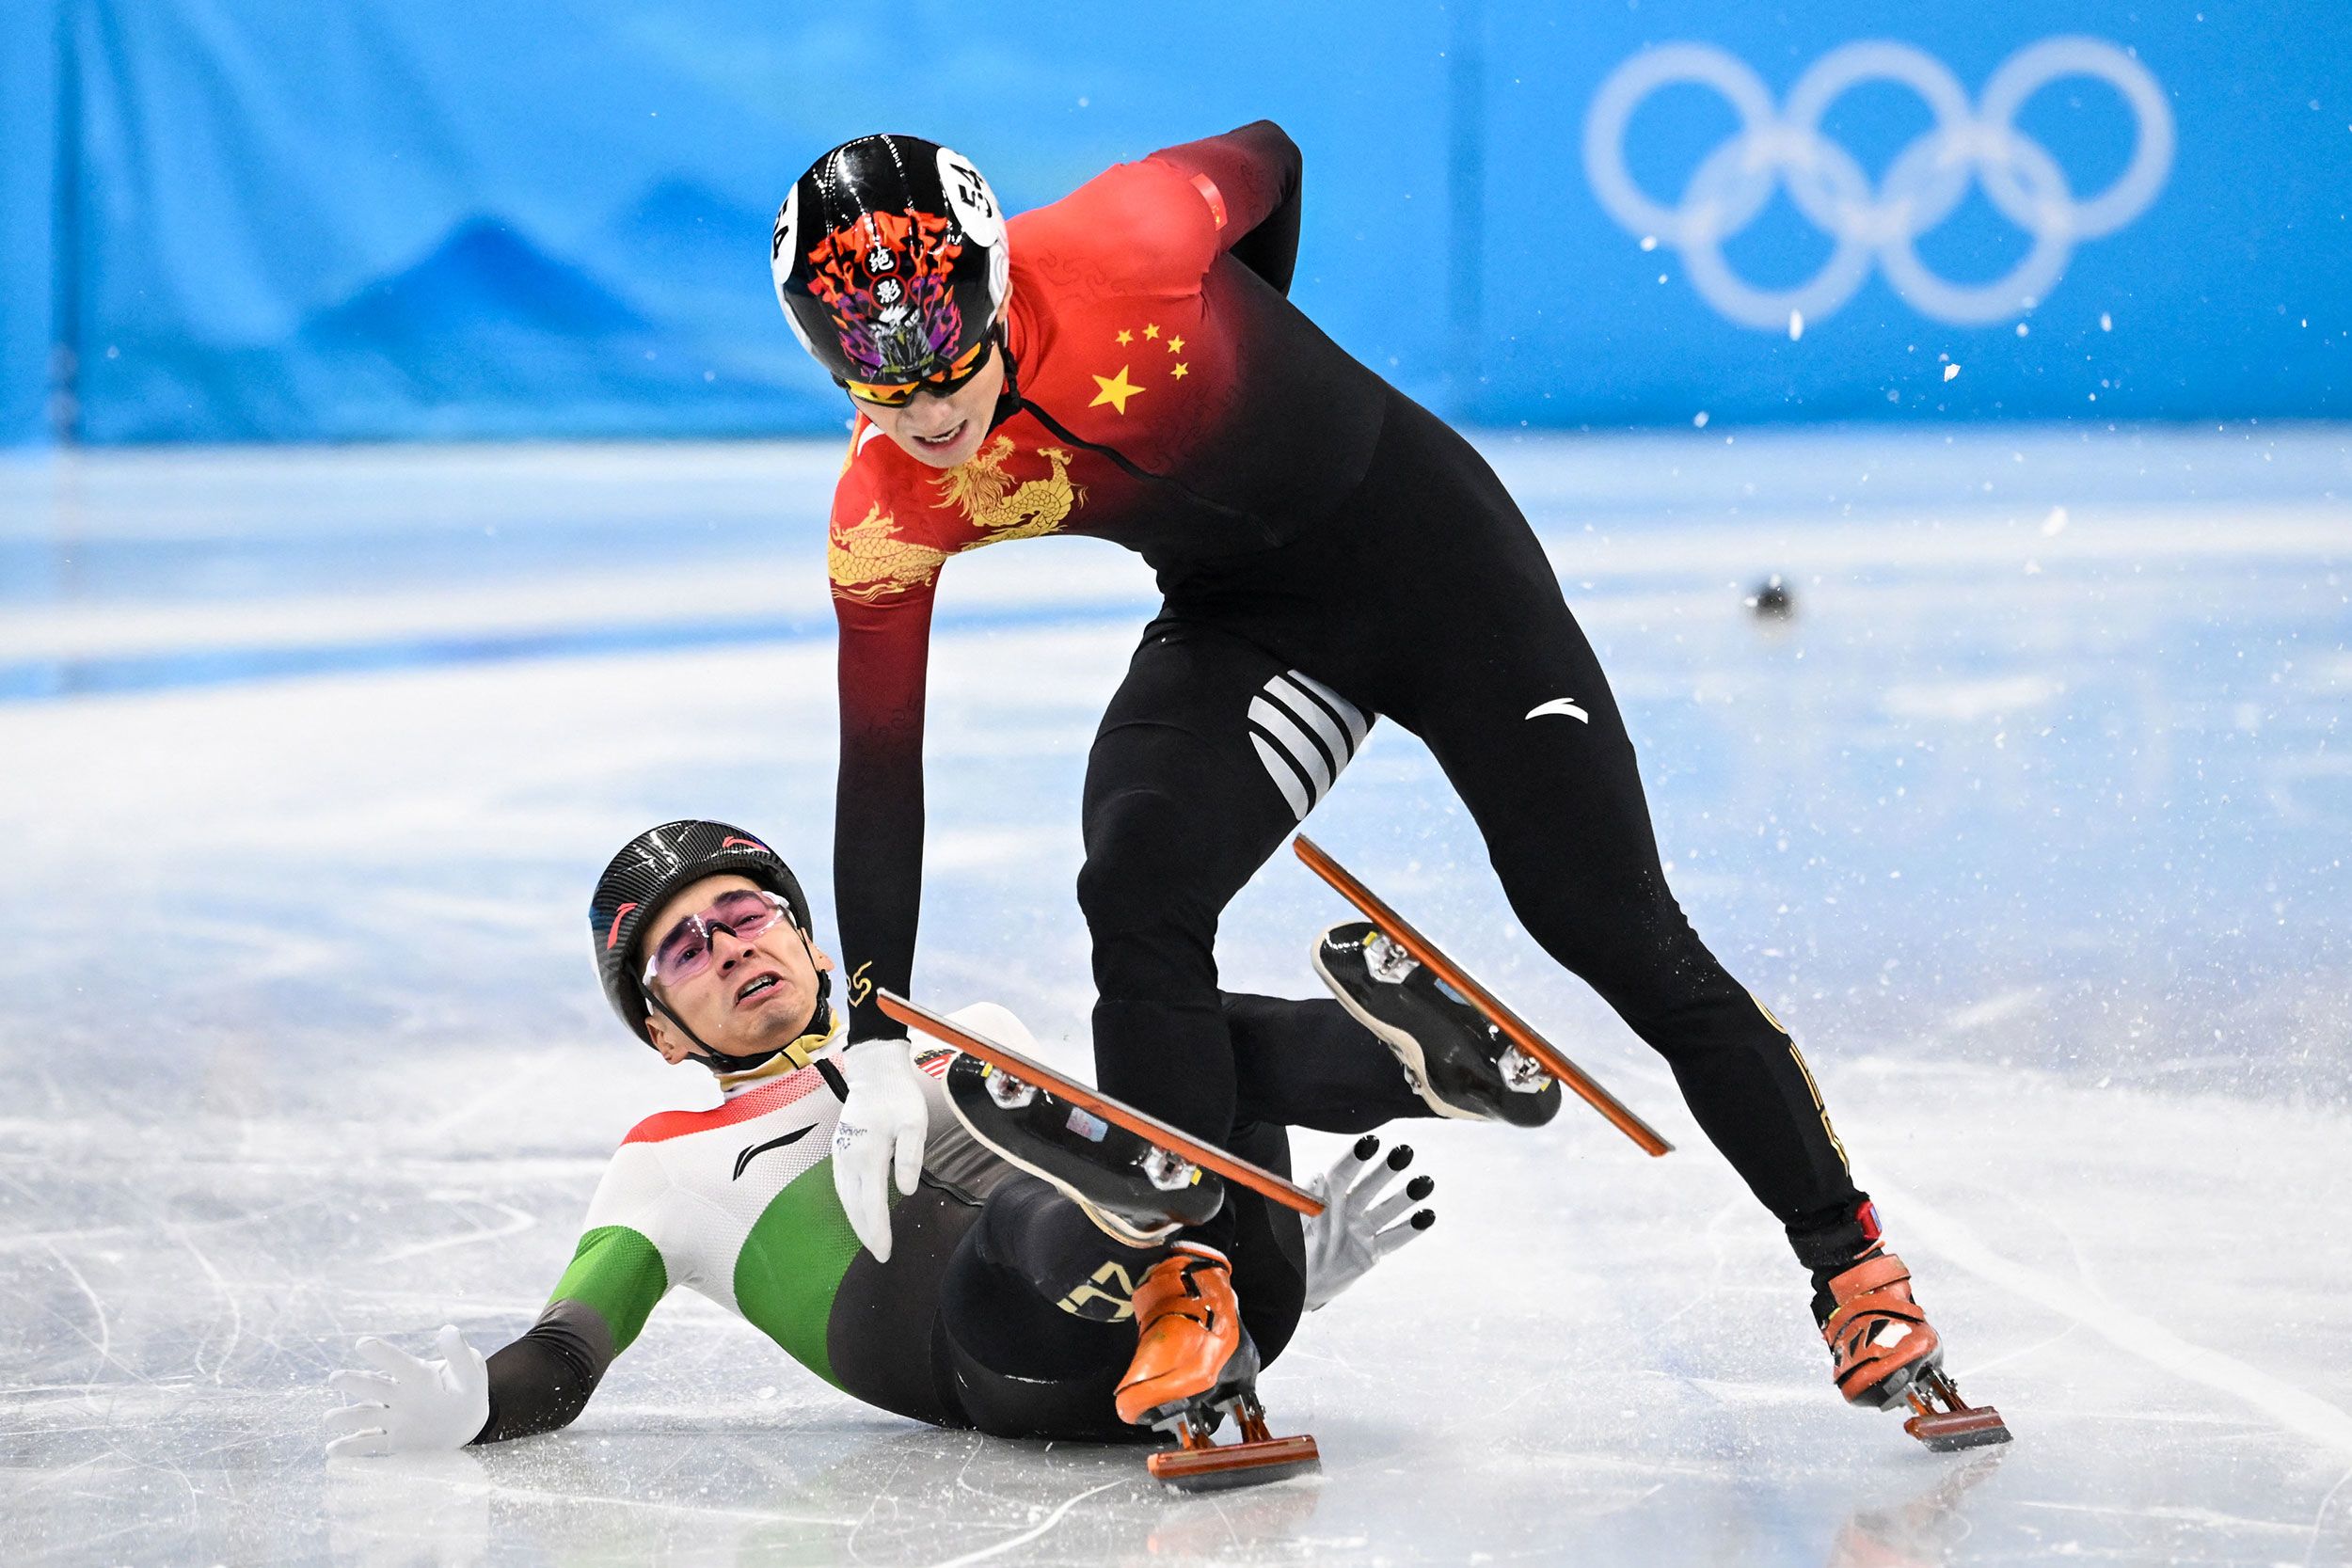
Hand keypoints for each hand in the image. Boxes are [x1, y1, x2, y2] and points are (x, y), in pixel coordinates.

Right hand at [323, 1326, 489, 1457]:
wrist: (466, 1422)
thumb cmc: (466, 1390)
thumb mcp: (470, 1370)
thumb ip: (459, 1353)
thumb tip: (447, 1331)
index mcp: (417, 1375)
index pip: (398, 1363)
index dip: (383, 1353)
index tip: (363, 1344)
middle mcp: (399, 1395)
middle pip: (374, 1387)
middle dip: (355, 1382)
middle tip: (336, 1378)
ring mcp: (394, 1418)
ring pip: (366, 1415)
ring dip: (347, 1416)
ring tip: (329, 1418)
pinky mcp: (393, 1441)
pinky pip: (369, 1444)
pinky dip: (351, 1447)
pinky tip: (332, 1450)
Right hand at [832, 1035, 929, 1261]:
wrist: (874, 1072)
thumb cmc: (898, 1096)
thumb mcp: (914, 1123)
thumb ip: (909, 1156)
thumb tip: (906, 1190)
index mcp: (867, 1155)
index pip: (871, 1204)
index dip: (878, 1232)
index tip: (885, 1254)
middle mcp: (848, 1159)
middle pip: (854, 1207)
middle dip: (866, 1233)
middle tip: (879, 1256)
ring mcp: (840, 1155)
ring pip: (845, 1198)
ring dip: (856, 1221)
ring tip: (870, 1240)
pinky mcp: (839, 1150)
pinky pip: (842, 1185)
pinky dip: (849, 1204)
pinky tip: (858, 1212)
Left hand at [1303, 1135, 1434, 1311]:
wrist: (1298, 1281)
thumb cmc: (1293, 1246)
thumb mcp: (1291, 1225)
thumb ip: (1304, 1203)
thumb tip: (1317, 1177)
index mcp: (1326, 1198)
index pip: (1341, 1175)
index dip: (1354, 1160)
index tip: (1370, 1143)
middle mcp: (1348, 1210)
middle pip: (1369, 1188)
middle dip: (1385, 1171)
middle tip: (1404, 1153)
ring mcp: (1362, 1230)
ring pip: (1386, 1210)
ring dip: (1405, 1197)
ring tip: (1424, 1182)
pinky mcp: (1371, 1252)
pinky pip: (1393, 1239)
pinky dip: (1410, 1229)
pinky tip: (1427, 1215)